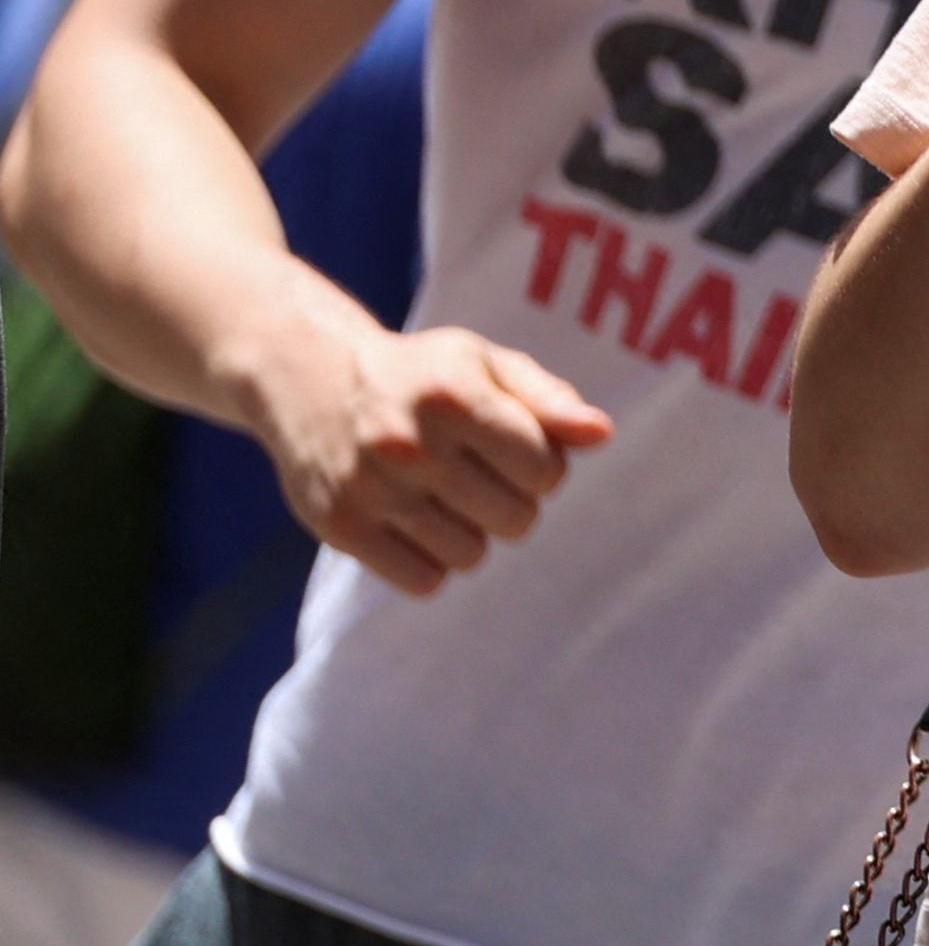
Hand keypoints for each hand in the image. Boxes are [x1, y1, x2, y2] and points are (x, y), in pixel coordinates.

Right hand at [250, 320, 613, 595]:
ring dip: (471, 531)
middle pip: (516, 519)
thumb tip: (602, 435)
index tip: (517, 450)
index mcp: (455, 395)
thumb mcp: (485, 364)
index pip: (544, 470)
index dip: (542, 465)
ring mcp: (371, 488)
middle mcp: (411, 443)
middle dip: (513, 500)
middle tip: (479, 473)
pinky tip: (416, 522)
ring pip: (471, 555)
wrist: (309, 376)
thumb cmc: (422, 374)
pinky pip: (423, 581)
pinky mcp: (339, 526)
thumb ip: (549, 400)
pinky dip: (432, 561)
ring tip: (444, 494)